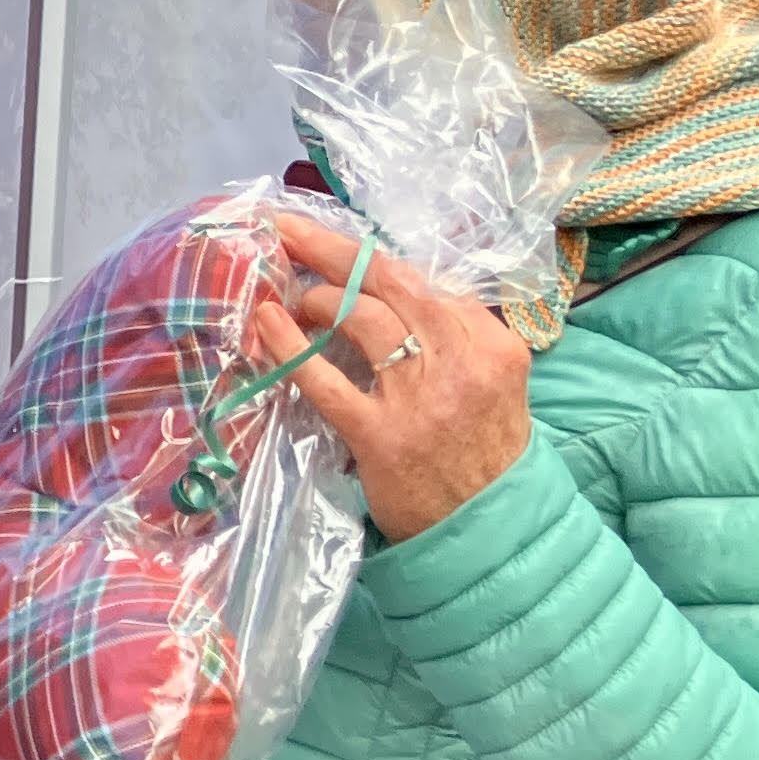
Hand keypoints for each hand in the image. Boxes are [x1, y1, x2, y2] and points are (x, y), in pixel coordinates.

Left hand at [252, 212, 528, 540]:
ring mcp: (419, 397)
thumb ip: (454, 335)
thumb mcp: (492, 381)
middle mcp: (459, 359)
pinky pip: (324, 379)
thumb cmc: (484, 452)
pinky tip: (265, 323)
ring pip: (360, 316)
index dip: (368, 257)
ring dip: (317, 298)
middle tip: (286, 232)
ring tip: (295, 301)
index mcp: (490, 342)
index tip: (331, 245)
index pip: (422, 280)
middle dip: (330, 249)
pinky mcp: (380, 435)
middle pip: (388, 281)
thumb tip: (394, 291)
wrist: (491, 527)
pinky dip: (289, 346)